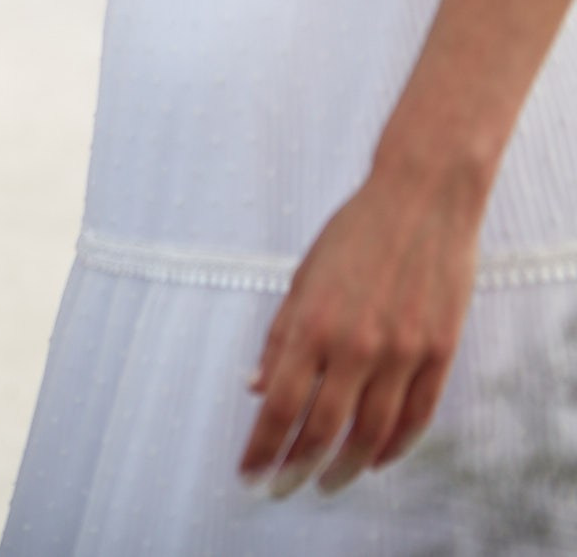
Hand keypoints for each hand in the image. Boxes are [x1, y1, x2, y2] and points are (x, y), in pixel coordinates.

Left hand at [239, 169, 481, 497]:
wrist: (421, 200)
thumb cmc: (352, 234)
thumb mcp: (302, 279)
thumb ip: (279, 338)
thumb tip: (256, 389)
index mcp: (312, 324)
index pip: (280, 406)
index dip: (262, 447)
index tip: (248, 473)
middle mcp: (356, 344)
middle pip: (324, 430)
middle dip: (297, 468)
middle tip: (281, 489)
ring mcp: (404, 350)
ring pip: (372, 432)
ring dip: (346, 467)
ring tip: (327, 484)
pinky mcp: (441, 350)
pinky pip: (418, 414)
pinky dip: (395, 445)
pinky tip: (375, 458)